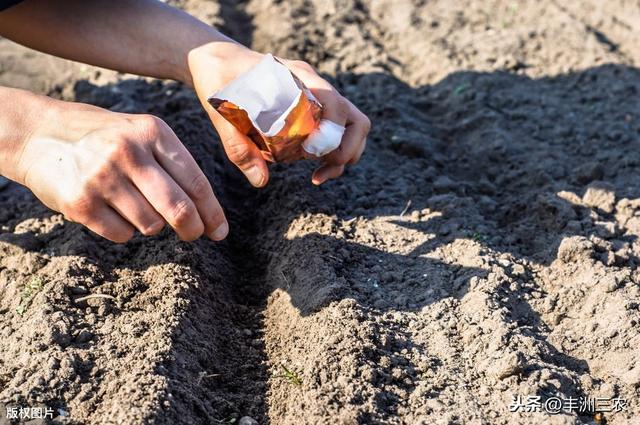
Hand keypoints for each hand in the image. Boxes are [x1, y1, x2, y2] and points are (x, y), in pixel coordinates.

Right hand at [16, 99, 227, 242]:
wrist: (38, 133)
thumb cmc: (102, 137)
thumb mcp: (139, 132)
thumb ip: (172, 164)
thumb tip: (205, 212)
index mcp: (152, 131)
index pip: (195, 180)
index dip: (211, 212)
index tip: (220, 231)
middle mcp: (129, 151)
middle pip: (178, 208)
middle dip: (192, 229)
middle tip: (193, 235)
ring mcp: (103, 177)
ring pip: (151, 225)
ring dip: (150, 224)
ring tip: (131, 204)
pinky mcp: (81, 202)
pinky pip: (122, 235)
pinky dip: (123, 231)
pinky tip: (109, 210)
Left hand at [187, 43, 369, 186]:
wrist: (217, 61)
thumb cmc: (218, 80)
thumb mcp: (221, 112)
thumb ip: (238, 146)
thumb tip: (261, 181)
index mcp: (297, 77)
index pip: (334, 101)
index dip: (332, 132)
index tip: (312, 153)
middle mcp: (314, 86)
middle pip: (355, 119)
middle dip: (347, 150)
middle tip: (323, 170)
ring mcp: (318, 98)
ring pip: (351, 127)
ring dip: (343, 155)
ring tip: (318, 176)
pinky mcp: (314, 111)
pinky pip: (336, 132)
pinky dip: (332, 153)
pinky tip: (312, 168)